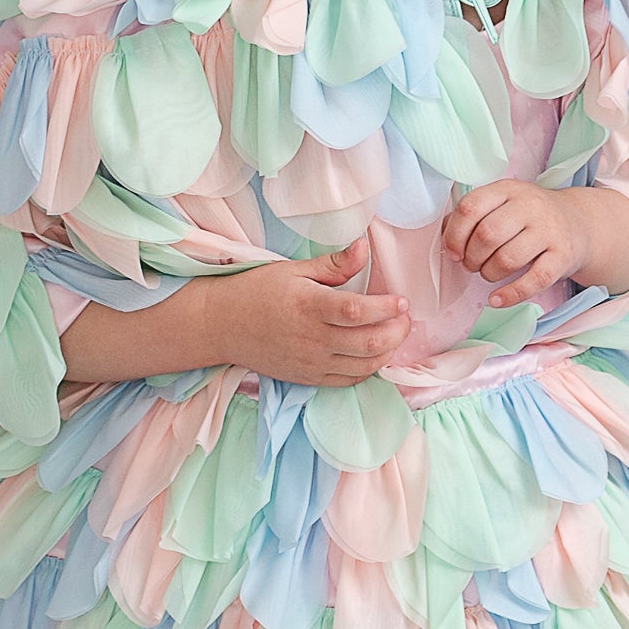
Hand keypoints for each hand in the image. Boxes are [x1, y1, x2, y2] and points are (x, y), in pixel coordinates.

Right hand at [195, 236, 412, 387]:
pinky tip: (375, 354)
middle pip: (369, 343)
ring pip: (365, 366)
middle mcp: (313, 339)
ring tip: (396, 334)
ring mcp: (312, 363)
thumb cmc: (258, 291)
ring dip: (389, 351)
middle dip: (398, 331)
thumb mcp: (293, 270)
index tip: (402, 301)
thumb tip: (364, 248)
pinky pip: (349, 380)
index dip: (387, 308)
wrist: (223, 326)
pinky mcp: (309, 378)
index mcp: (309, 306)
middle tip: (405, 317)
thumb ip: (334, 264)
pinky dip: (369, 369)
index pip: (358, 311)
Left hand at [440, 178, 598, 301]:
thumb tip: (445, 236)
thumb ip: (474, 215)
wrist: (579, 222)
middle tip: (471, 265)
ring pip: (507, 259)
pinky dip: (511, 294)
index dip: (454, 234)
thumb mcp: (503, 203)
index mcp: (508, 190)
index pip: (471, 207)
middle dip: (471, 257)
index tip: (452, 251)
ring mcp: (549, 231)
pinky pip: (534, 280)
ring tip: (488, 274)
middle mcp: (529, 206)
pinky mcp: (563, 256)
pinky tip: (497, 299)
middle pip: (487, 235)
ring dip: (489, 274)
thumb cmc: (530, 216)